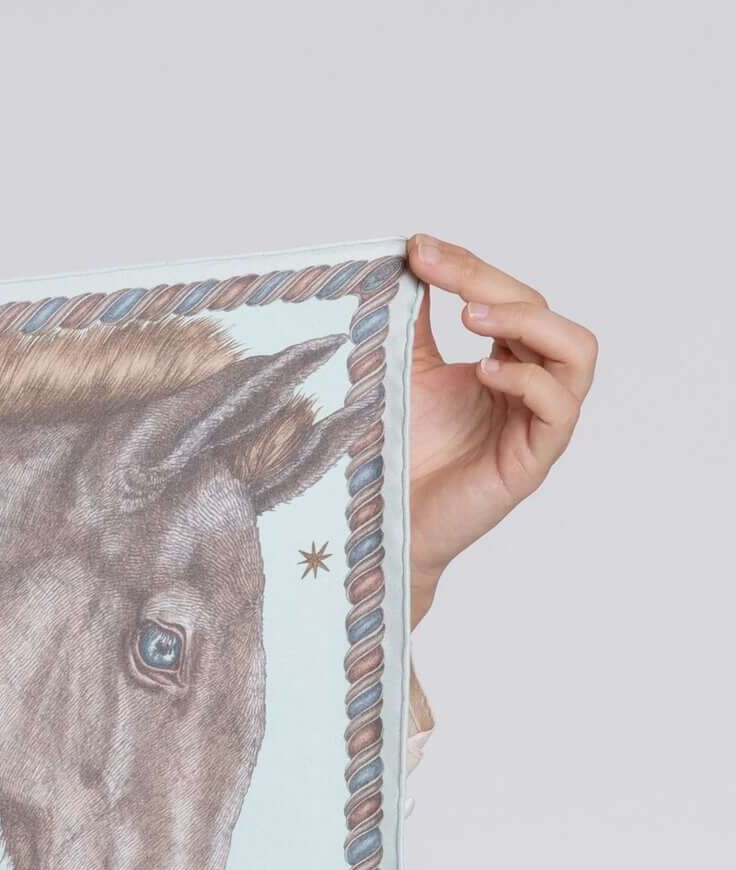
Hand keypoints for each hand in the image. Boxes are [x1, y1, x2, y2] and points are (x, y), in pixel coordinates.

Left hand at [404, 236, 595, 623]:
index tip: (418, 248)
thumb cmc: (399, 458)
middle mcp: (531, 384)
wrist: (386, 528)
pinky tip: (486, 373)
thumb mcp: (405, 378)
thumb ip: (413, 327)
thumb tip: (408, 261)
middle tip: (439, 269)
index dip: (467, 268)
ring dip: (528, 323)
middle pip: (539, 311)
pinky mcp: (535, 457)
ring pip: (575, 349)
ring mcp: (539, 420)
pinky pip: (559, 405)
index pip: (504, 298)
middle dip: (490, 284)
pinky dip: (528, 380)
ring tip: (474, 320)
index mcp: (506, 361)